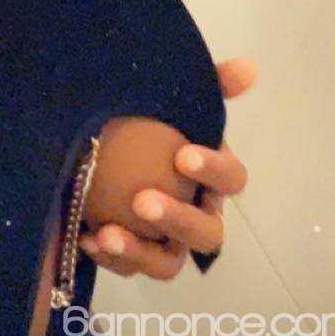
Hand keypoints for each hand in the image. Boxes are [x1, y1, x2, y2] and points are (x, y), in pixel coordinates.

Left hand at [79, 57, 253, 278]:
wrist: (96, 145)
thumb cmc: (148, 123)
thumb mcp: (172, 98)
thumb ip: (208, 84)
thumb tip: (248, 67)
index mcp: (212, 177)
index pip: (231, 179)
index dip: (214, 171)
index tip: (183, 155)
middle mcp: (198, 215)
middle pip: (207, 233)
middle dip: (177, 219)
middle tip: (142, 200)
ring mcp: (166, 244)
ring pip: (168, 264)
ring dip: (140, 252)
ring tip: (107, 234)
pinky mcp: (134, 258)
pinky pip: (128, 268)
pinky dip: (110, 257)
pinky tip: (86, 238)